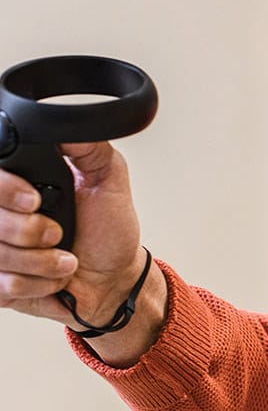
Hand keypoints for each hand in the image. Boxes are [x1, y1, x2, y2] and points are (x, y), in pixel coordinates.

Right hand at [0, 142, 165, 364]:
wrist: (113, 277)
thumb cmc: (109, 228)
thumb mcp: (108, 177)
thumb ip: (89, 148)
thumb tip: (68, 124)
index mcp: (20, 185)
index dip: (6, 190)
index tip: (35, 200)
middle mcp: (4, 215)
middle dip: (27, 230)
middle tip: (57, 233)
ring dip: (40, 262)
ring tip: (64, 259)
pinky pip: (0, 286)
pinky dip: (34, 284)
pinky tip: (52, 279)